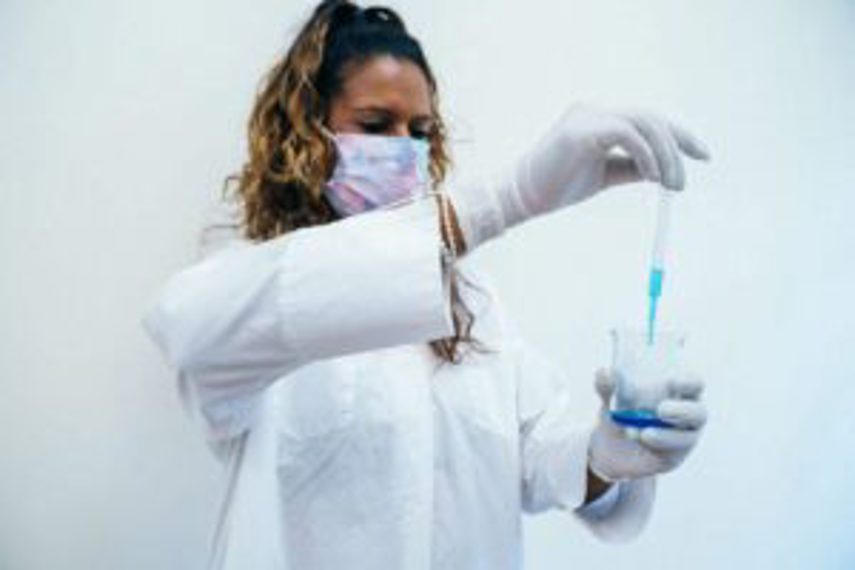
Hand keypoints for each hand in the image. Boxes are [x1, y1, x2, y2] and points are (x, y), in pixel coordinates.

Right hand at [448, 103, 710, 250]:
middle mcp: (595, 110)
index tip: (702, 156)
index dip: (680, 136)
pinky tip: (652, 176)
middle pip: (652, 118)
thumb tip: (663, 172)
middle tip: (684, 182)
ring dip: (665, 155)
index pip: (649, 120)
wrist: (521, 197)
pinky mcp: (583, 129)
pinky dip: (646, 155)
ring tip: (671, 184)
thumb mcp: (604, 176)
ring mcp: (588, 116)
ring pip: (645, 123)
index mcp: (599, 119)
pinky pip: (628, 134)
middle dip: (679, 146)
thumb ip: (631, 168)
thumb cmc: (556, 187)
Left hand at [587, 367, 707, 481]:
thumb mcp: (610, 398)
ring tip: (643, 433)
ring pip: (686, 438)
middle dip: (682, 411)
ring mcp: (683, 438)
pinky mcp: (674, 457)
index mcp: (678, 392)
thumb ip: (607, 385)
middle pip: (698, 413)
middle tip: (661, 410)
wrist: (609, 446)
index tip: (672, 380)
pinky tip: (639, 439)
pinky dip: (656, 447)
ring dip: (666, 436)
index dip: (688, 382)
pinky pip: (672, 454)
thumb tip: (605, 372)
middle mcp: (687, 414)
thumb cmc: (620, 411)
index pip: (694, 384)